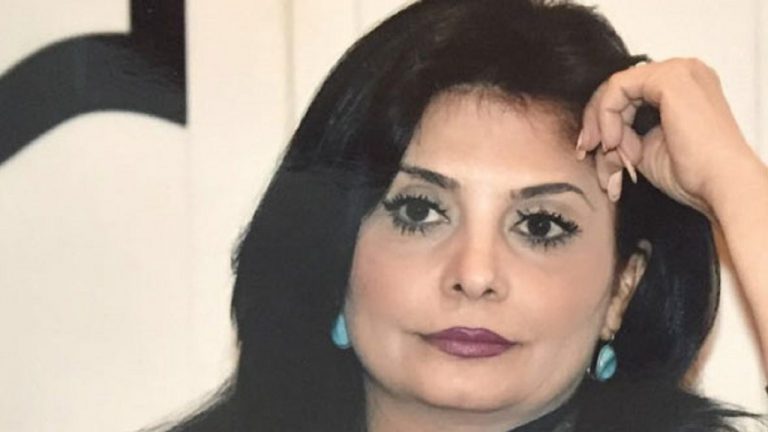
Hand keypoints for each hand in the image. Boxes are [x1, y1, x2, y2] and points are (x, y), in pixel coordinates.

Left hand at [577, 58, 757, 217]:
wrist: (720, 184)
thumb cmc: (692, 174)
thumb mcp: (645, 150)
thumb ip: (623, 134)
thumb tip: (591, 139)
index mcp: (683, 88)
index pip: (629, 94)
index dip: (602, 121)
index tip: (589, 150)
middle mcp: (683, 72)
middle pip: (619, 89)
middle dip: (596, 124)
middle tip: (586, 152)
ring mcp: (679, 71)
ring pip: (615, 89)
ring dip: (603, 125)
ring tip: (612, 156)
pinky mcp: (670, 78)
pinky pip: (618, 88)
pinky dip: (607, 116)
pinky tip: (614, 143)